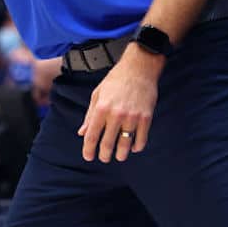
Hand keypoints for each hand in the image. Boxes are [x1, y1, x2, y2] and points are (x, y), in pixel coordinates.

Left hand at [78, 48, 160, 162]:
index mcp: (101, 108)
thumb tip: (82, 133)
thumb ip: (90, 115)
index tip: (88, 157)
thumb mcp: (98, 94)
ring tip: (119, 156)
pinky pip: (141, 138)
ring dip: (121, 154)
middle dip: (104, 155)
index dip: (88, 149)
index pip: (92, 135)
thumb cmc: (116, 80)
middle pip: (108, 143)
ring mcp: (132, 117)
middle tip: (104, 158)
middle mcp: (116, 114)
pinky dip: (137, 146)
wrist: (139, 68)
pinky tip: (134, 148)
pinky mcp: (146, 117)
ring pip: (125, 144)